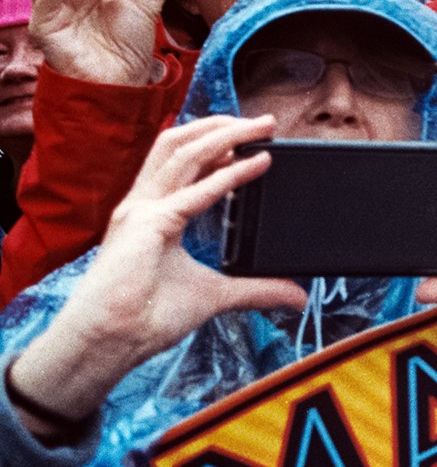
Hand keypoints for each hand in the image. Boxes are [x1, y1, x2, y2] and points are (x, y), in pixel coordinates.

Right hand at [8, 115, 306, 435]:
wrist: (109, 344)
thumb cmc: (146, 319)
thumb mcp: (215, 295)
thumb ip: (257, 290)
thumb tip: (296, 296)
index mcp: (151, 213)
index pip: (182, 162)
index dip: (217, 145)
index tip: (253, 139)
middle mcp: (143, 204)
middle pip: (179, 144)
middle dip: (222, 125)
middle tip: (264, 122)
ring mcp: (140, 210)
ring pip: (182, 152)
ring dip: (225, 134)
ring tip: (261, 127)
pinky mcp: (146, 225)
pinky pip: (194, 192)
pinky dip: (229, 175)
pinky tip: (257, 164)